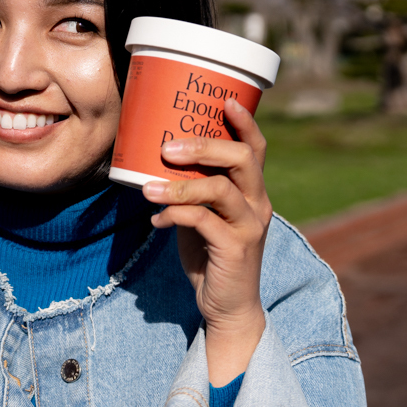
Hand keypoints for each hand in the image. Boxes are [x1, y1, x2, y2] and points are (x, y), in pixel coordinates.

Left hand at [144, 98, 271, 385]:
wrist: (227, 307)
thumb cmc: (211, 255)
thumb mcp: (204, 216)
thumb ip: (192, 190)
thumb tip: (156, 161)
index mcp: (253, 191)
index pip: (256, 148)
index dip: (244, 122)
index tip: (226, 99)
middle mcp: (258, 204)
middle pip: (241, 159)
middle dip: (203, 147)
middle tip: (166, 147)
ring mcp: (250, 226)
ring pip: (219, 190)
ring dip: (178, 185)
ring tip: (148, 188)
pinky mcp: (236, 249)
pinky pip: (203, 221)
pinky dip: (175, 215)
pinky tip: (157, 220)